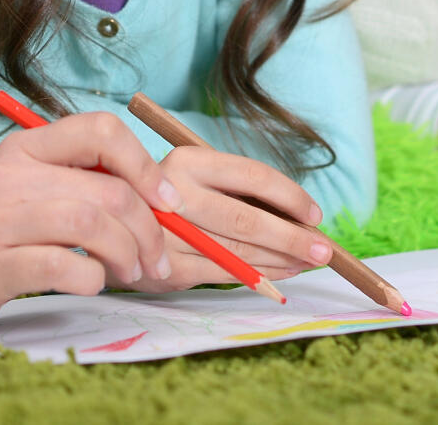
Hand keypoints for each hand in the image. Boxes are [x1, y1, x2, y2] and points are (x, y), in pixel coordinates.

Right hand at [0, 111, 178, 344]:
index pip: (99, 129)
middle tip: (157, 260)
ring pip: (90, 224)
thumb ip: (78, 185)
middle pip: (106, 188)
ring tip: (130, 274)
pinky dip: (91, 279)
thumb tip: (159, 199)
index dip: (144, 163)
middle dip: (147, 229)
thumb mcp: (24, 194)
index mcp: (22, 149)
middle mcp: (5, 175)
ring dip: (126, 255)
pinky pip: (62, 267)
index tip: (166, 199)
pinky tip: (88, 285)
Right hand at [132, 145, 332, 290]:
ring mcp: (169, 233)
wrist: (112, 226)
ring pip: (239, 251)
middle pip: (248, 219)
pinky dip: (259, 276)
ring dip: (281, 259)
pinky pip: (224, 273)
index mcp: (188, 161)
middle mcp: (176, 194)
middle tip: (325, 250)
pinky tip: (281, 275)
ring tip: (308, 262)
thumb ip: (236, 191)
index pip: (253, 176)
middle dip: (293, 238)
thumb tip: (299, 214)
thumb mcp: (196, 179)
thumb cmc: (170, 199)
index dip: (291, 196)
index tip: (315, 215)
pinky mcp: (167, 267)